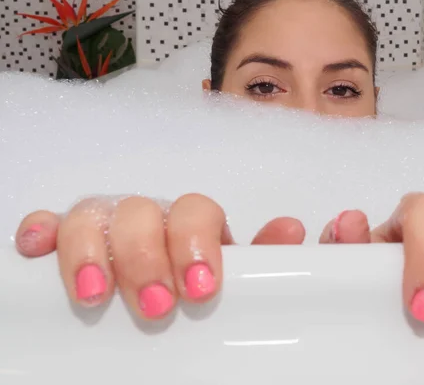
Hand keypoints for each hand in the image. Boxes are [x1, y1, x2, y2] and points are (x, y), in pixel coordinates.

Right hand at [14, 194, 304, 318]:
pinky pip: (50, 224)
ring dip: (89, 249)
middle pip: (141, 211)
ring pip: (92, 213)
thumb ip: (264, 259)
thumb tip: (291, 230)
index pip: (195, 211)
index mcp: (193, 226)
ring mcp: (107, 227)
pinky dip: (42, 231)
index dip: (196, 242)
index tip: (201, 288)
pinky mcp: (67, 243)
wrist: (165, 304)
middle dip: (146, 257)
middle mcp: (150, 218)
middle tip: (157, 307)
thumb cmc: (198, 287)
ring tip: (93, 295)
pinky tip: (36, 250)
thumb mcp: (233, 280)